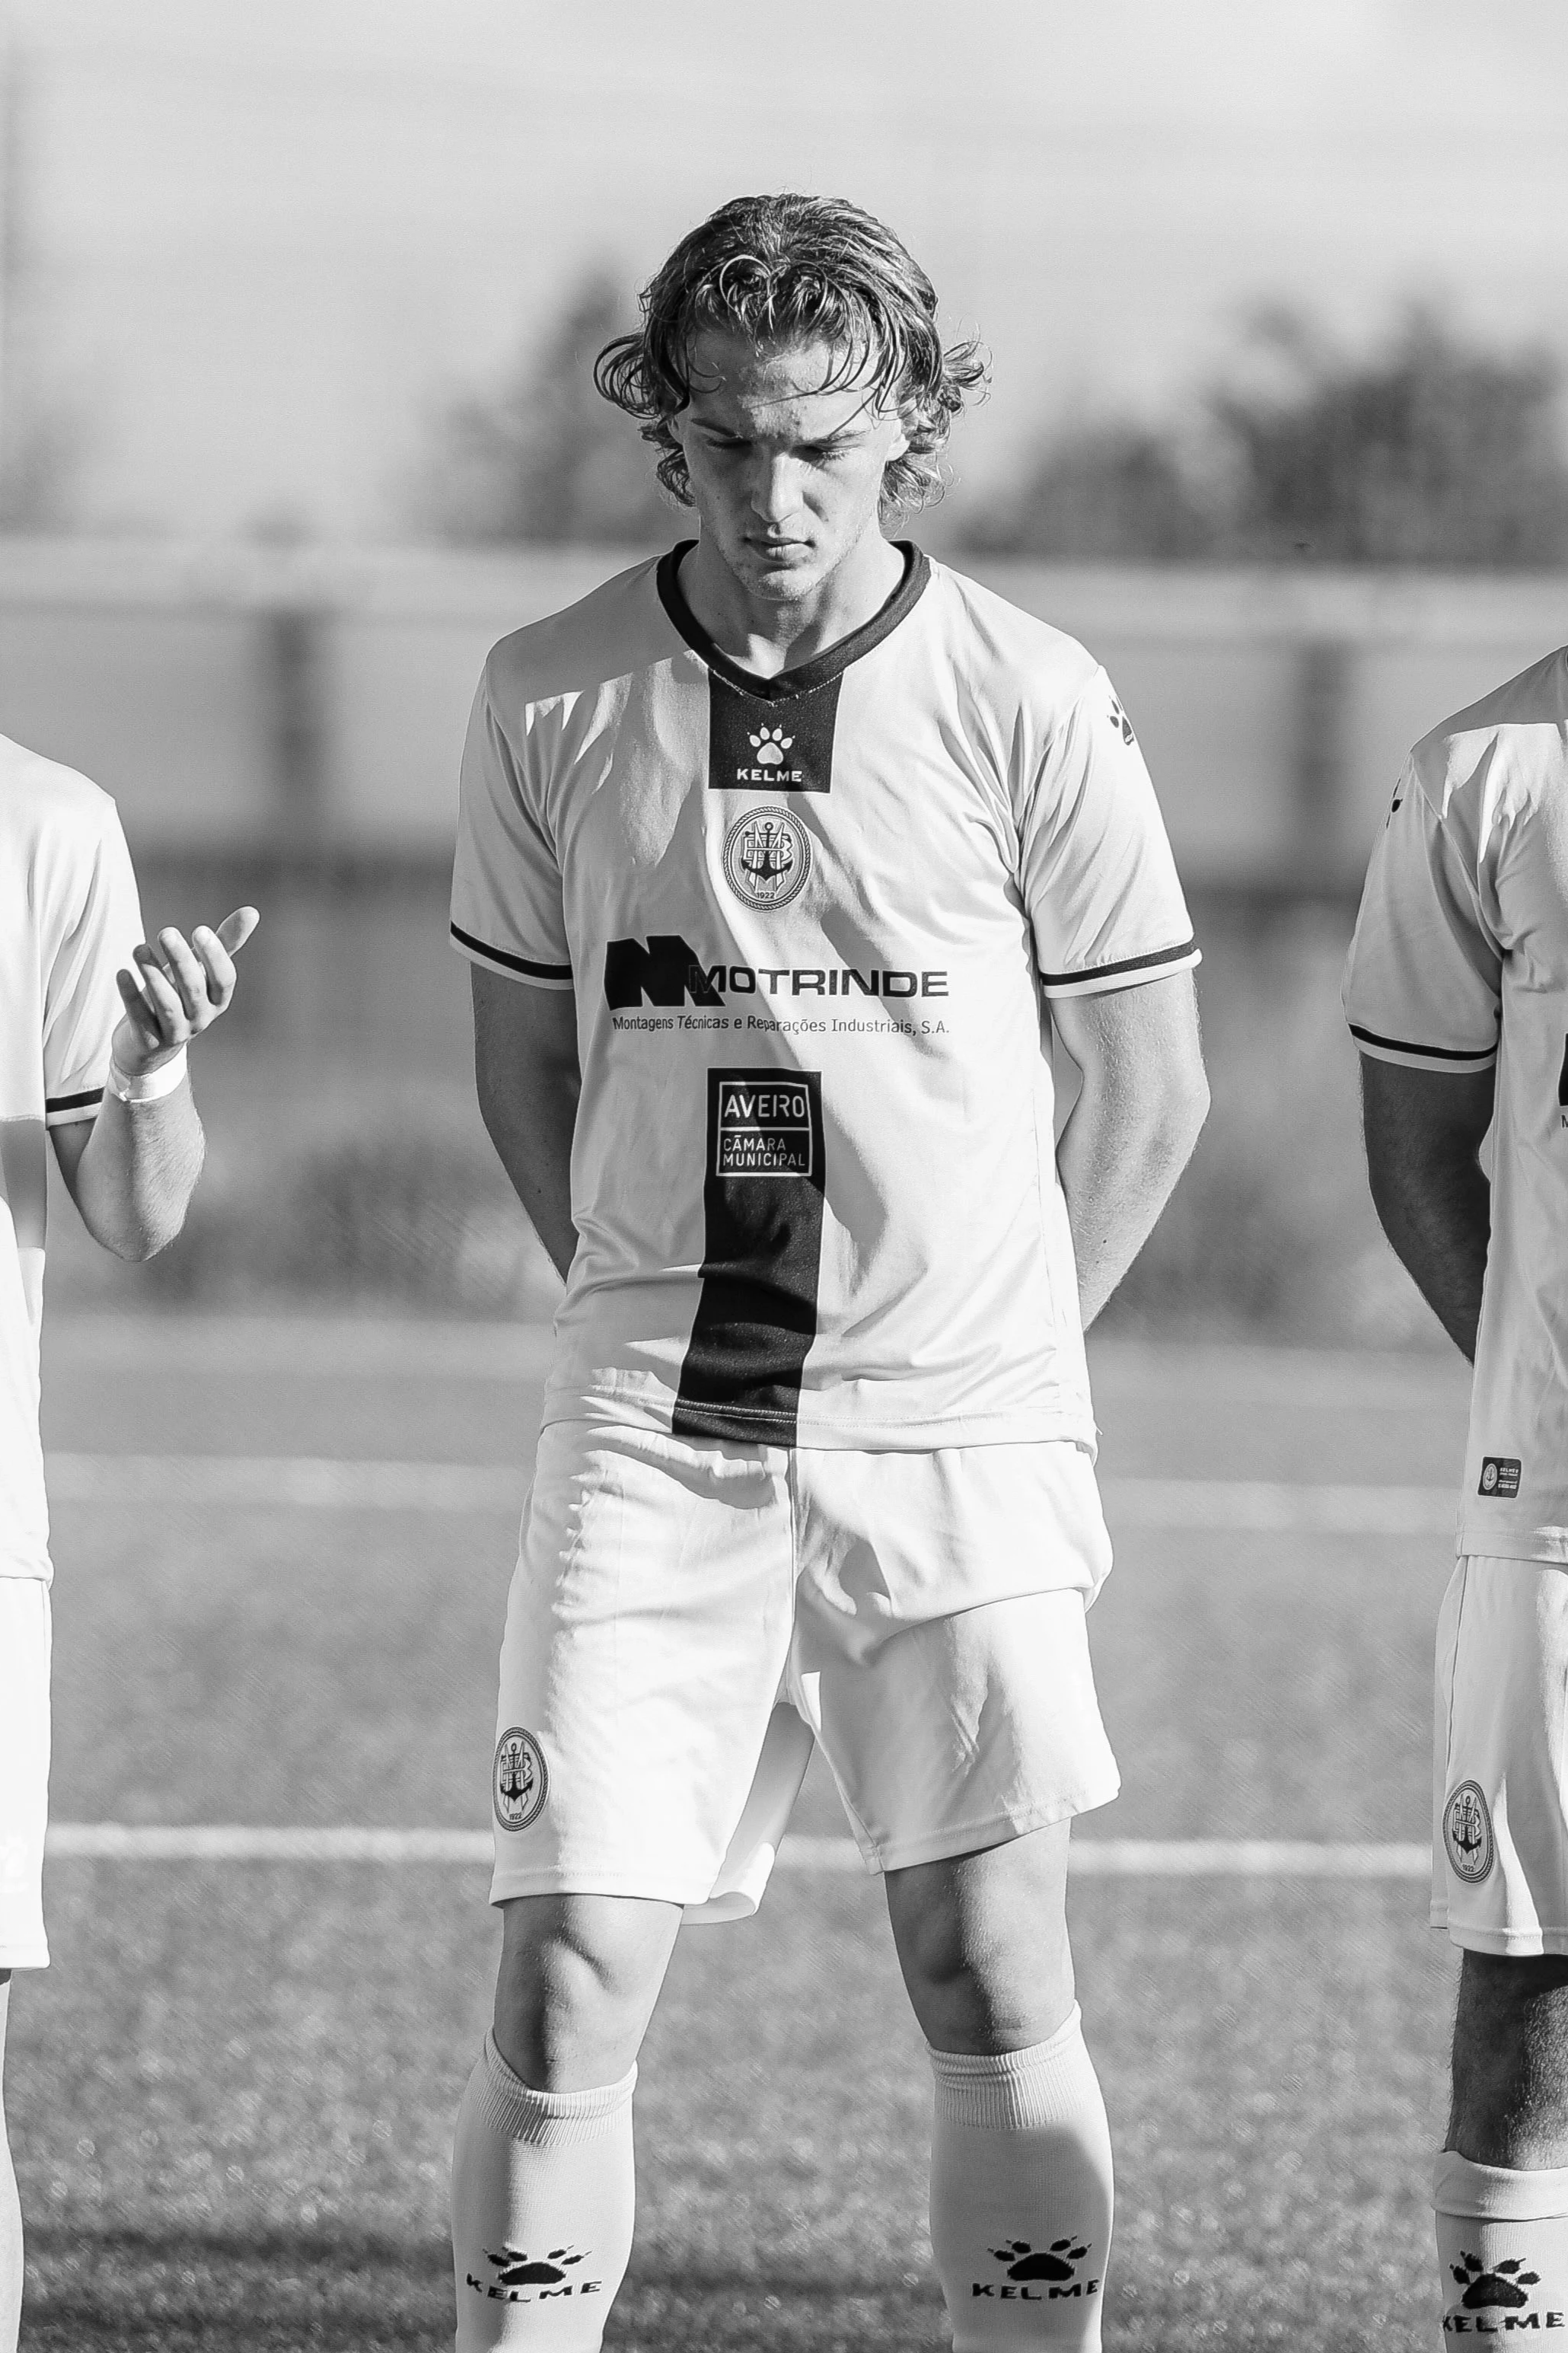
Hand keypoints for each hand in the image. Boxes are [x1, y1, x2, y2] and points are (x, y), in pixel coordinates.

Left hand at [112, 906, 259, 1077]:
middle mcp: (201, 1018)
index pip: (224, 980)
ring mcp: (176, 1032)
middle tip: (166, 932)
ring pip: (167, 1005)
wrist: (151, 1044)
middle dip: (181, 959)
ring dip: (153, 975)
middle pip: (194, 989)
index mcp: (217, 1000)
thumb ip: (223, 943)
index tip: (200, 930)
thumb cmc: (180, 996)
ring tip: (139, 949)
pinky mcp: (149, 1042)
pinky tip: (122, 973)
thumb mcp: (201, 969)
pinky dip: (131, 995)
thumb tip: (252, 911)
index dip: (215, 957)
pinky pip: (141, 1018)